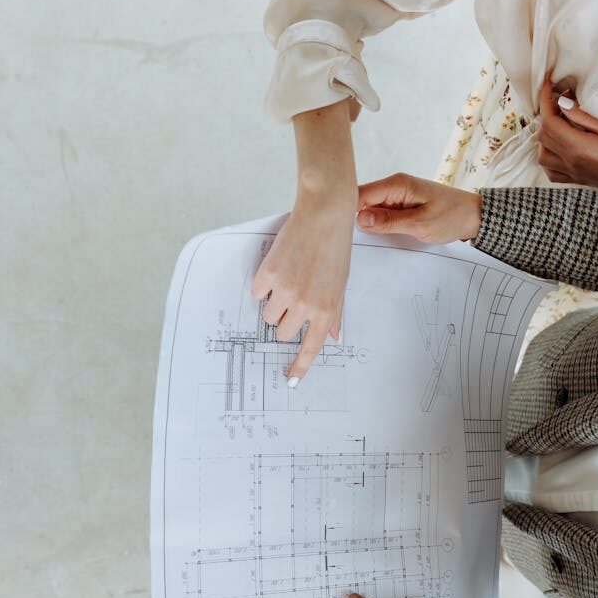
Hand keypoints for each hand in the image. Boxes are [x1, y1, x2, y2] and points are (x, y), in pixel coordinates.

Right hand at [252, 101, 357, 382]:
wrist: (325, 214)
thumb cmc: (336, 248)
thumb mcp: (341, 284)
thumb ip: (334, 313)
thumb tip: (333, 337)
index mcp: (326, 310)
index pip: (311, 348)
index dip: (299, 367)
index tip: (290, 382)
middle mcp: (305, 304)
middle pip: (283, 332)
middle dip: (285, 321)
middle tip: (293, 299)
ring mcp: (285, 290)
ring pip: (269, 314)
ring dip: (274, 302)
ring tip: (288, 278)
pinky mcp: (268, 274)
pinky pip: (257, 292)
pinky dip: (263, 284)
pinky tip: (278, 266)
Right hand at [356, 173, 482, 243]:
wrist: (474, 216)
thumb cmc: (452, 217)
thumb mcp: (420, 224)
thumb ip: (389, 221)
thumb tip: (360, 218)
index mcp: (397, 185)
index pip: (360, 194)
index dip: (349, 211)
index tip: (346, 231)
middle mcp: (394, 186)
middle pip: (363, 201)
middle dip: (359, 219)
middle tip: (360, 240)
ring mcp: (397, 195)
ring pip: (371, 209)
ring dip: (371, 224)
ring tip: (374, 239)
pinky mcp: (401, 205)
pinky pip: (383, 213)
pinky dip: (381, 225)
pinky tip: (384, 235)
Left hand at [537, 78, 597, 199]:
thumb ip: (583, 117)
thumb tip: (562, 102)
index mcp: (578, 148)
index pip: (549, 122)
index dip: (545, 101)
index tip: (548, 85)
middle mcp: (570, 163)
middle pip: (543, 137)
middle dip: (546, 115)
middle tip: (559, 100)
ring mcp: (572, 174)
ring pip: (543, 156)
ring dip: (545, 137)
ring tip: (560, 122)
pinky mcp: (577, 181)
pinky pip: (551, 172)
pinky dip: (549, 156)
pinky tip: (560, 146)